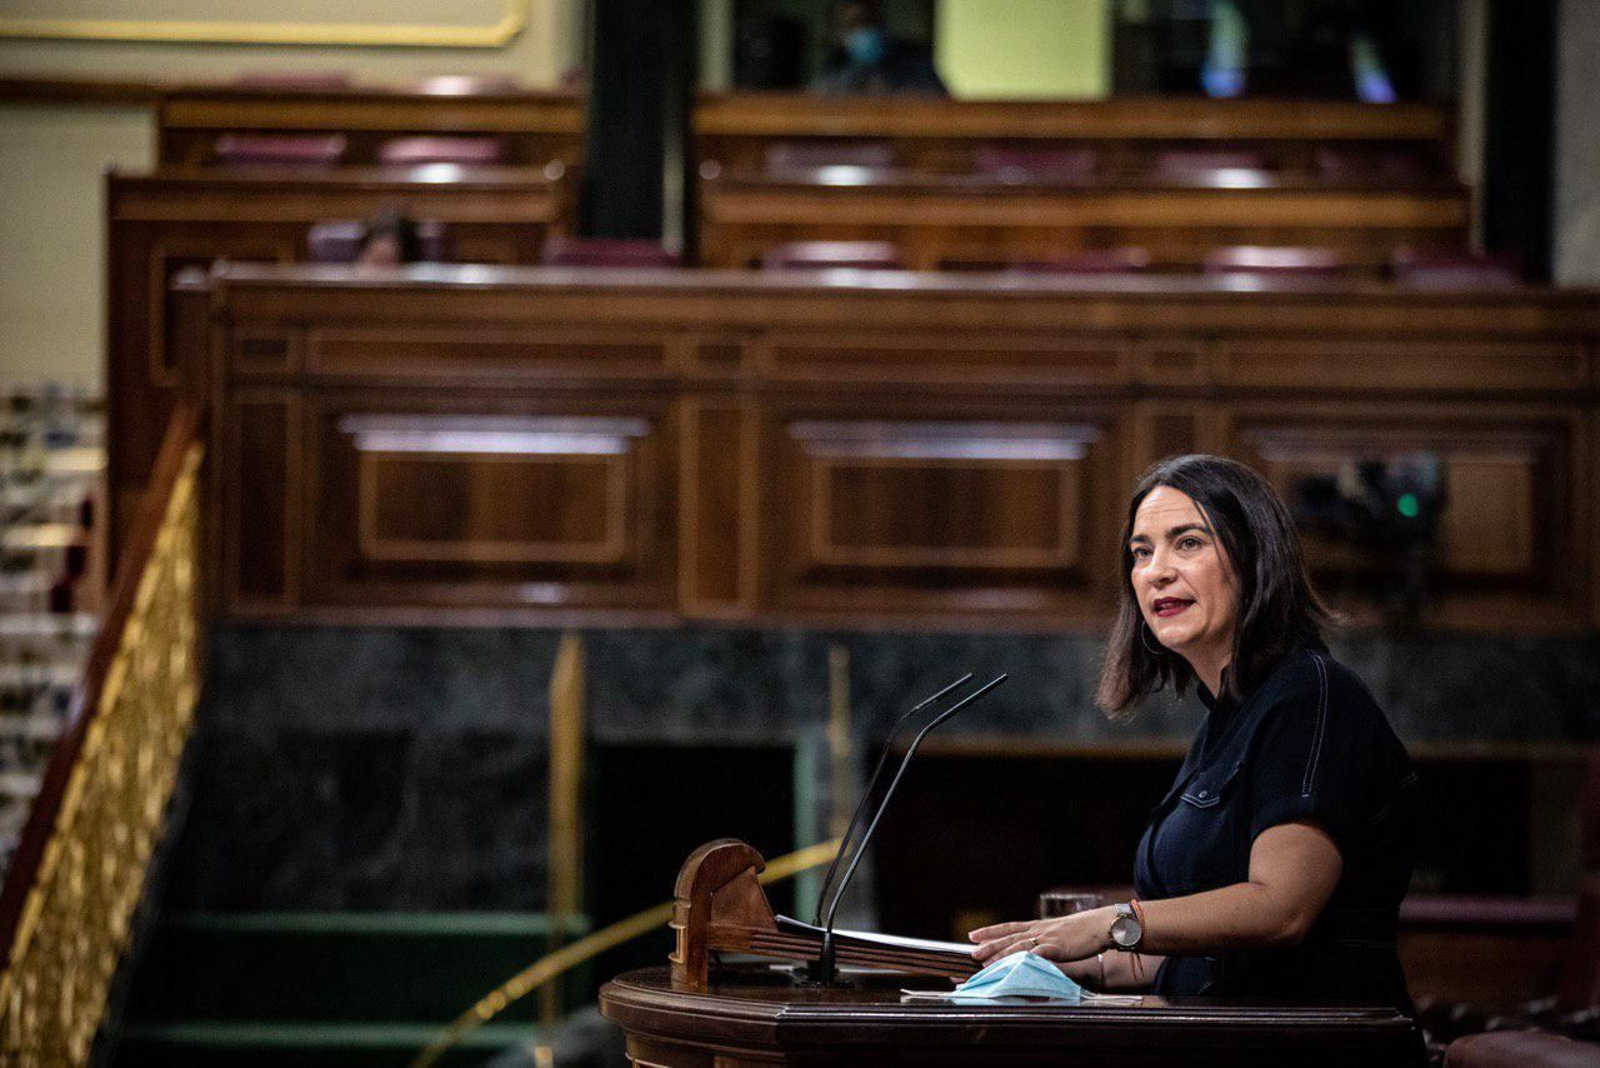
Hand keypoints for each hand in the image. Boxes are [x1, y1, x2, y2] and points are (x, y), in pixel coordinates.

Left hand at [967, 905, 1115, 965]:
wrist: (1102, 924)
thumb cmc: (1083, 931)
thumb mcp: (1059, 933)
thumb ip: (1045, 941)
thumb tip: (1035, 950)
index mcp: (1038, 926)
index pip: (1009, 927)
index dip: (990, 931)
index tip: (973, 934)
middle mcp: (1039, 930)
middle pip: (1009, 936)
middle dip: (989, 944)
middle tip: (972, 950)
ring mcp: (1047, 937)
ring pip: (1019, 945)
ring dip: (1001, 953)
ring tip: (986, 960)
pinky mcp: (1058, 946)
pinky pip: (1038, 953)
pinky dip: (1025, 958)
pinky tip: (1015, 963)